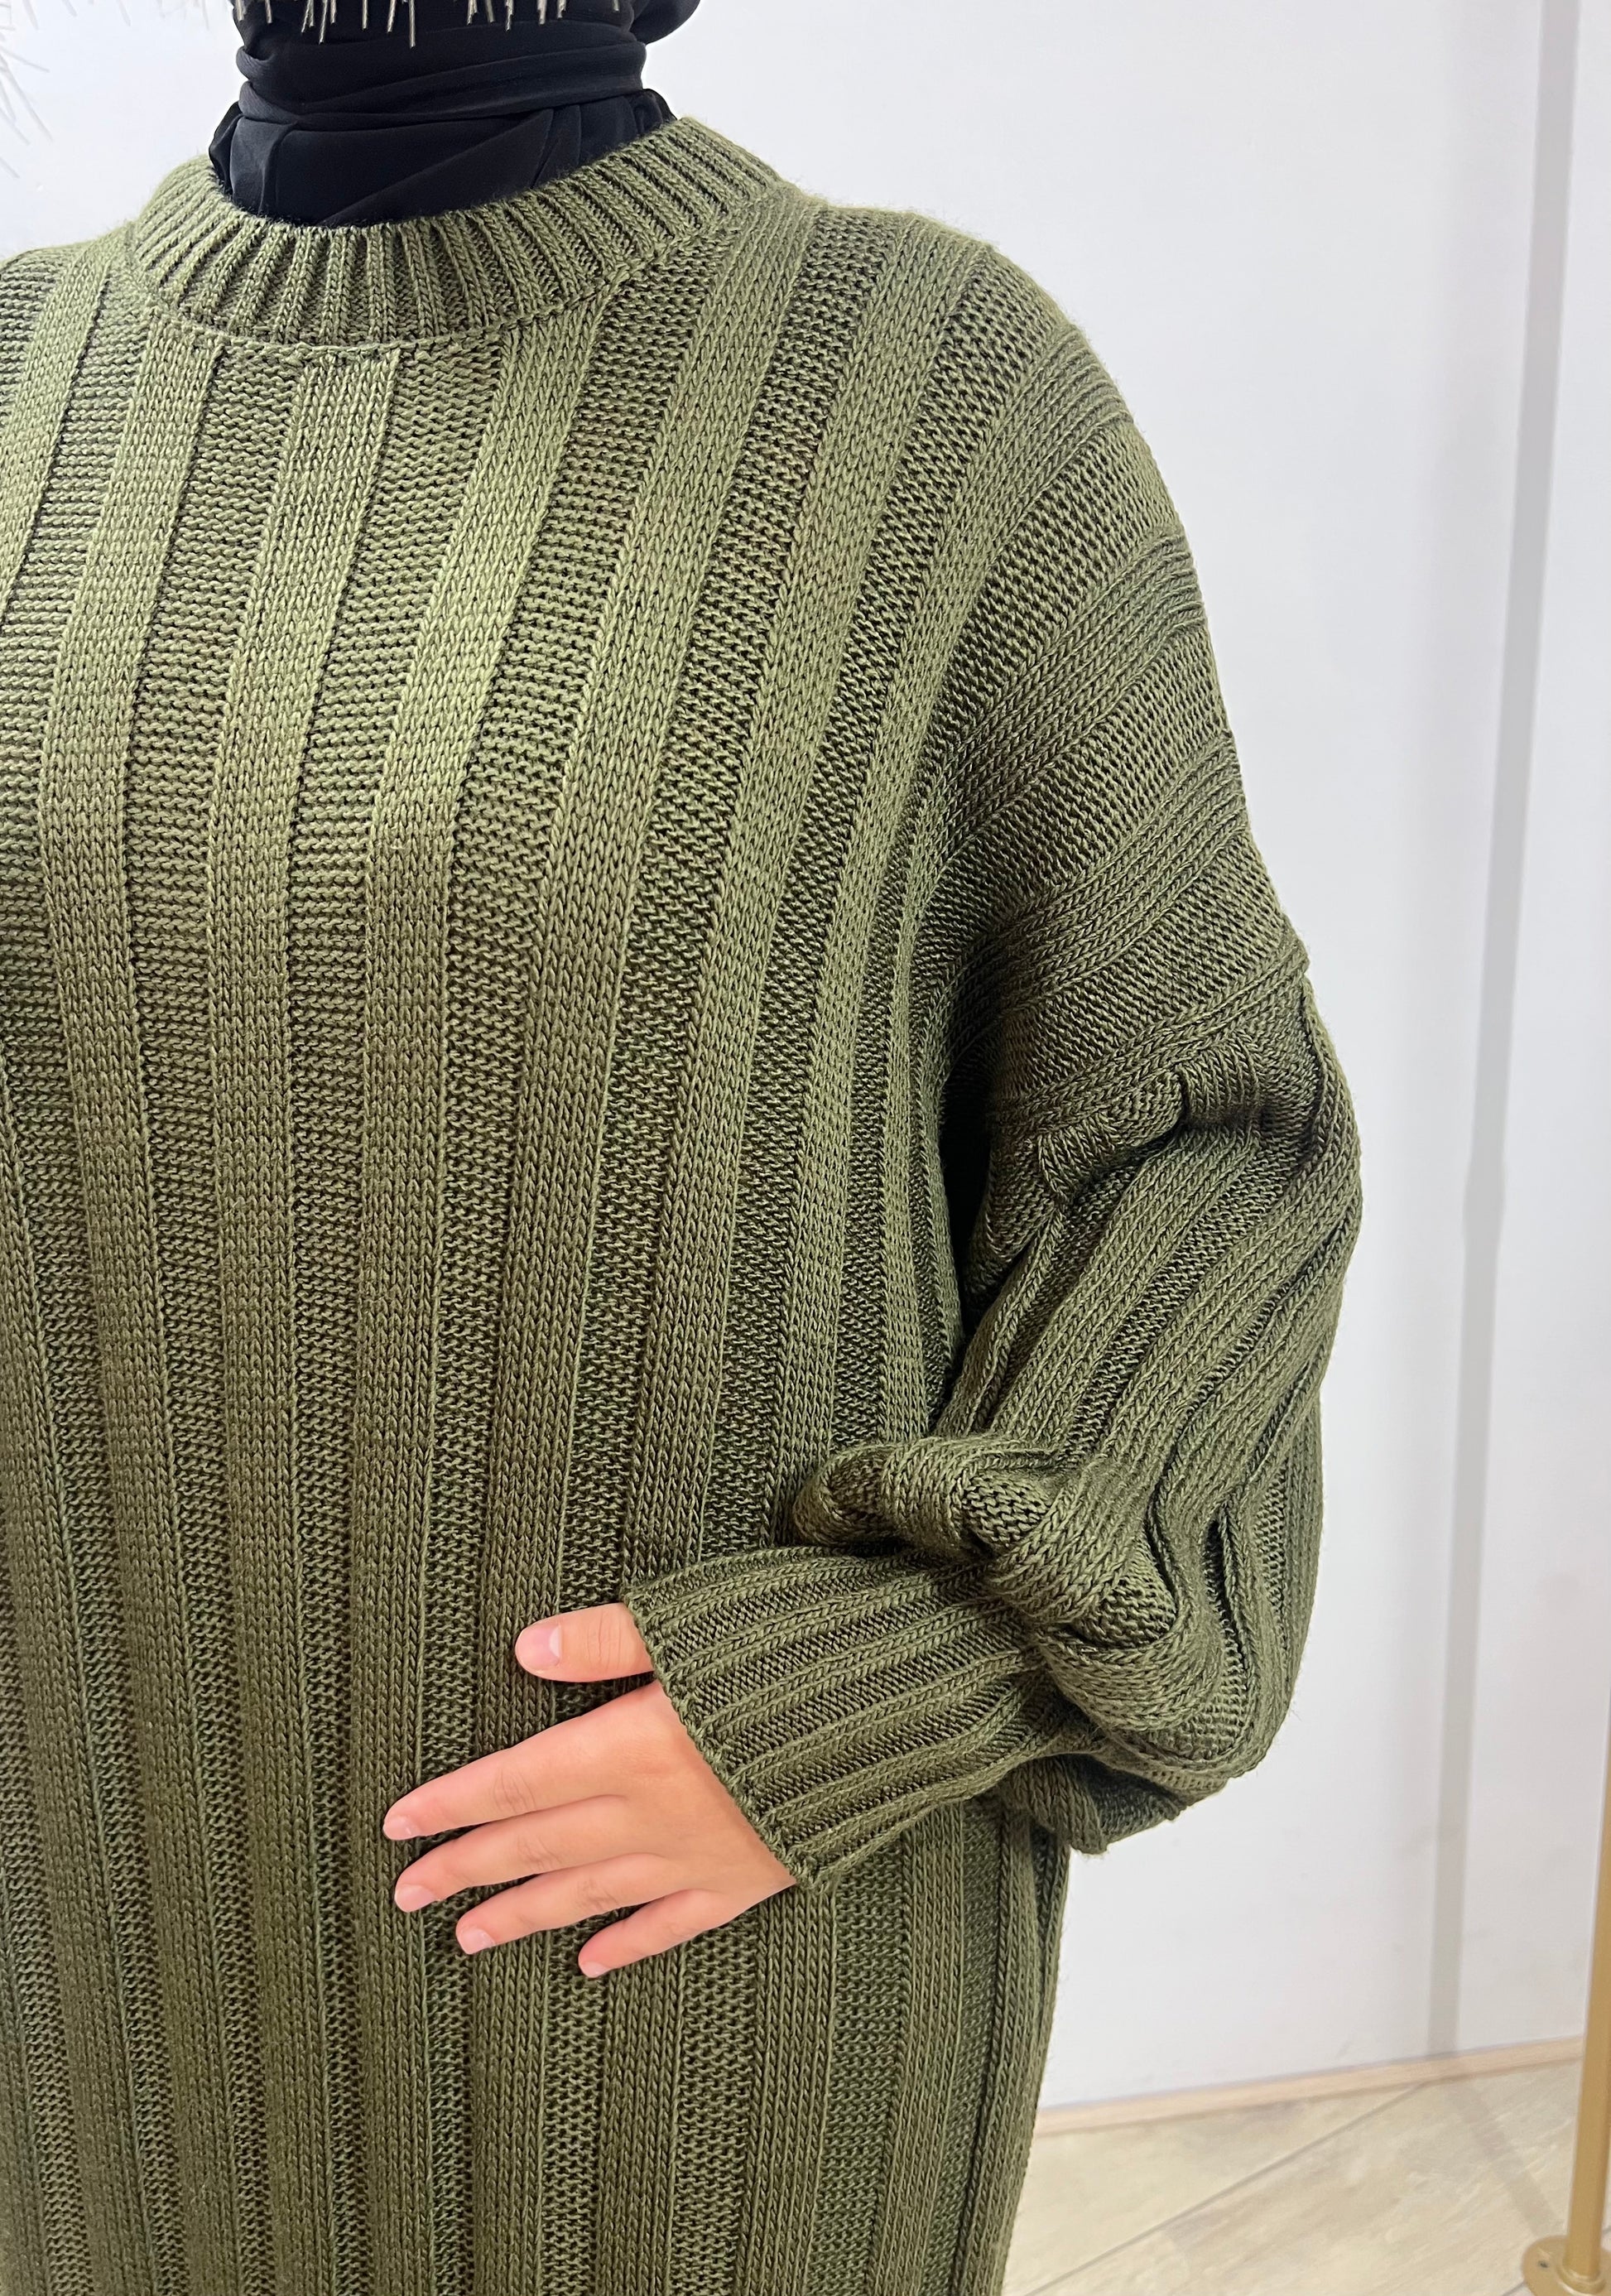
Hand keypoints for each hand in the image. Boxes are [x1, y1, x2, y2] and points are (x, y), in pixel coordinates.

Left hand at [380, 1601, 795, 1977]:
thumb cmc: (801, 1646)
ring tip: (468, 1935)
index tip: (398, 1826)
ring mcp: (700, 1855)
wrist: (907, 1708)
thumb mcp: (693, 1622)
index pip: (516, 1782)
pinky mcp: (749, 1877)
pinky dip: (626, 1945)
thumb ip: (604, 1640)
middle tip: (407, 1893)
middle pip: (538, 1845)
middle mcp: (653, 1813)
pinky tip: (589, 1961)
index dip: (454, 1805)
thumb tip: (523, 1650)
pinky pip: (672, 1923)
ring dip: (524, 1914)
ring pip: (590, 1894)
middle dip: (468, 1868)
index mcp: (630, 1745)